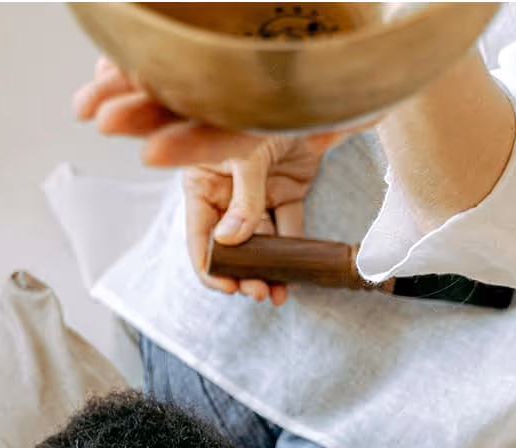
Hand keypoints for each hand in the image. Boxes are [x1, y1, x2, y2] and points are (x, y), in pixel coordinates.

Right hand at [73, 57, 362, 302]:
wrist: (316, 84)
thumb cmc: (263, 107)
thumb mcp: (247, 151)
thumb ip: (242, 199)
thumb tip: (230, 242)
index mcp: (203, 184)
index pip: (199, 237)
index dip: (211, 266)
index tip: (228, 285)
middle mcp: (227, 194)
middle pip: (230, 247)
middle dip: (242, 273)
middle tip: (256, 292)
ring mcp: (259, 195)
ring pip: (260, 243)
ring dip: (267, 271)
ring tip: (274, 294)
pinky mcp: (289, 192)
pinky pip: (289, 230)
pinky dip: (293, 254)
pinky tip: (295, 276)